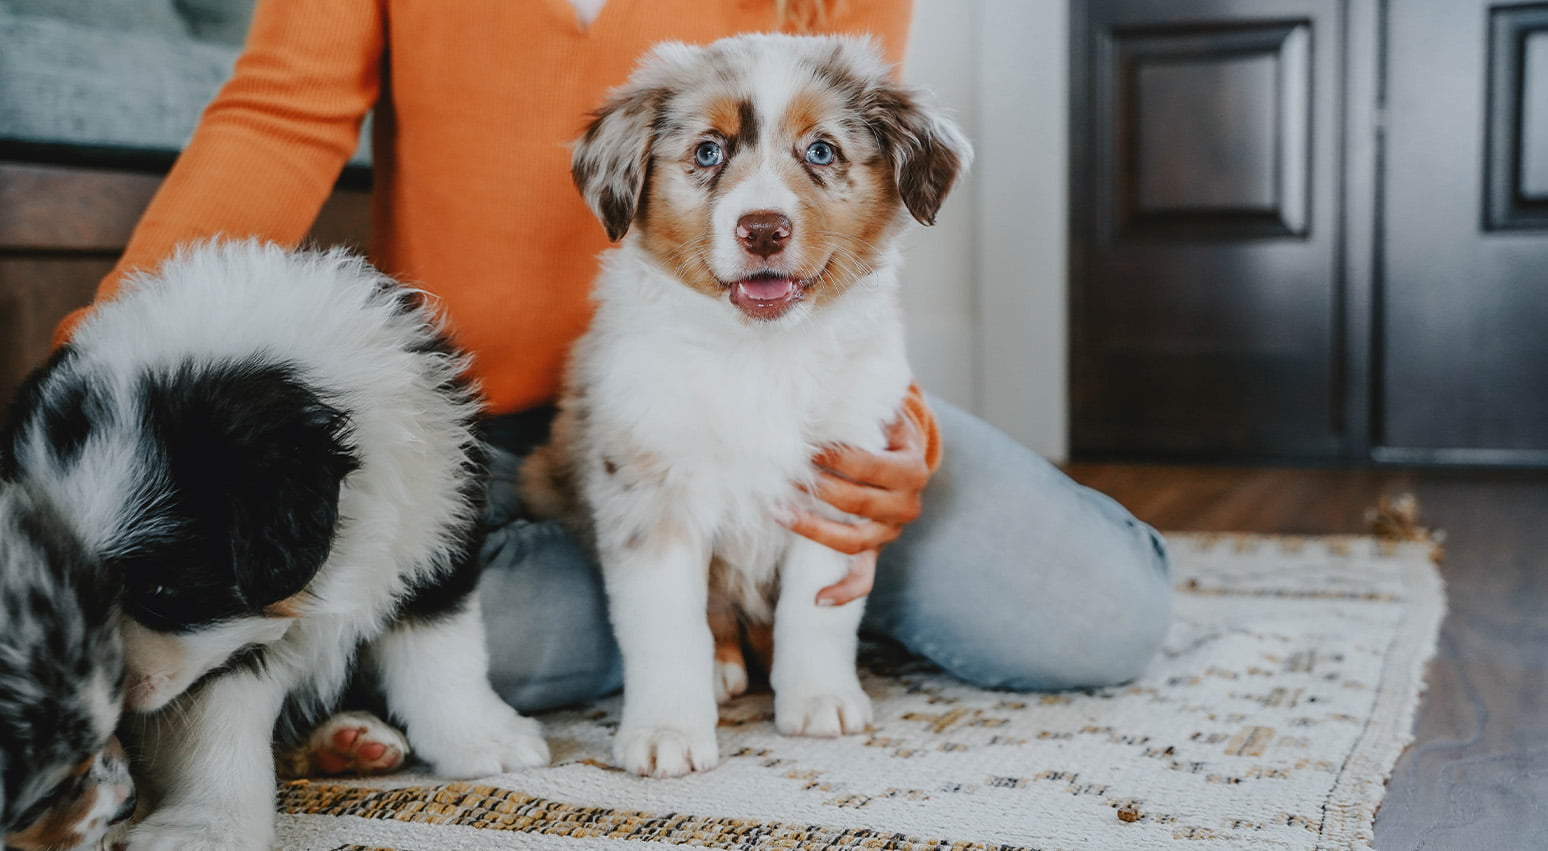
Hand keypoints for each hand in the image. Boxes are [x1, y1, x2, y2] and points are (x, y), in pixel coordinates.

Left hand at [778, 413, 929, 605]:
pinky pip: (863, 578)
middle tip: (783, 476)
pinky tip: (819, 600)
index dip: (836, 456)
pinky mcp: (877, 550)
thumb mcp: (881, 415)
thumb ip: (861, 409)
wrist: (902, 454)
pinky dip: (844, 592)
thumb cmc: (882, 430)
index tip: (806, 446)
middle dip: (817, 488)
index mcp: (912, 469)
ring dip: (813, 529)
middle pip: (858, 502)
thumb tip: (824, 392)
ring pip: (853, 541)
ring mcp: (891, 532)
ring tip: (779, 512)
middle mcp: (906, 505)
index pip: (869, 466)